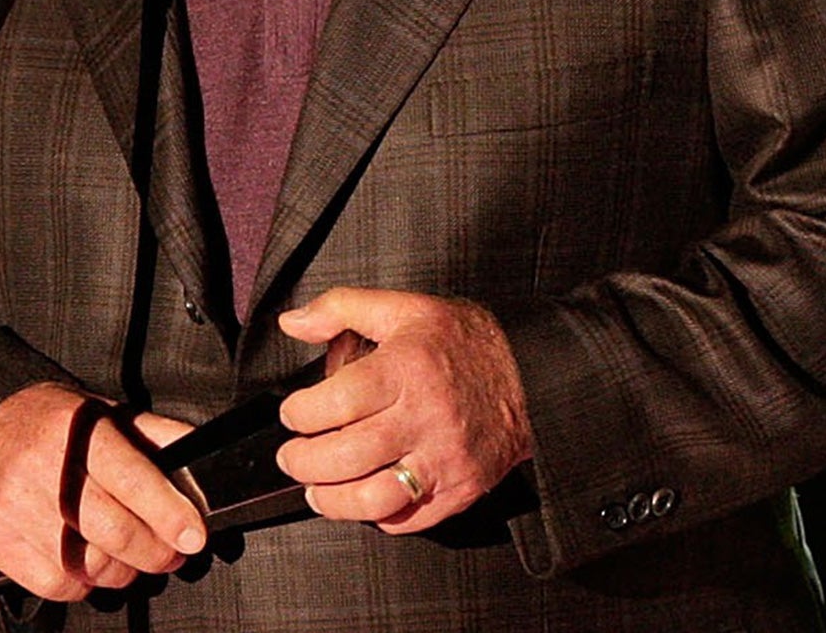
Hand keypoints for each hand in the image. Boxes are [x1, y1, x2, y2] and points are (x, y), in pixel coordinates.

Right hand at [0, 382, 203, 601]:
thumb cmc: (53, 427)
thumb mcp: (106, 414)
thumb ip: (154, 436)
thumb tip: (199, 464)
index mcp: (74, 428)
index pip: (130, 477)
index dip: (168, 513)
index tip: (193, 535)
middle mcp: (41, 466)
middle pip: (114, 531)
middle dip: (155, 552)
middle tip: (170, 552)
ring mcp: (14, 506)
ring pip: (89, 565)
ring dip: (121, 569)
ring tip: (123, 551)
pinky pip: (57, 584)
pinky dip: (80, 581)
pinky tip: (80, 555)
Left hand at [276, 287, 532, 532]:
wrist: (535, 374)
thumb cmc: (463, 342)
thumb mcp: (403, 307)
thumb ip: (340, 308)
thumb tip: (292, 322)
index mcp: (407, 370)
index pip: (338, 402)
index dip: (302, 413)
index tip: (292, 414)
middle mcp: (426, 418)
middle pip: (349, 454)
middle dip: (304, 462)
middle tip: (291, 457)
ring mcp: (445, 459)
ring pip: (376, 497)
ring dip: (333, 501)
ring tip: (316, 489)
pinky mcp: (462, 489)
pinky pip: (412, 518)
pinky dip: (379, 517)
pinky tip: (363, 499)